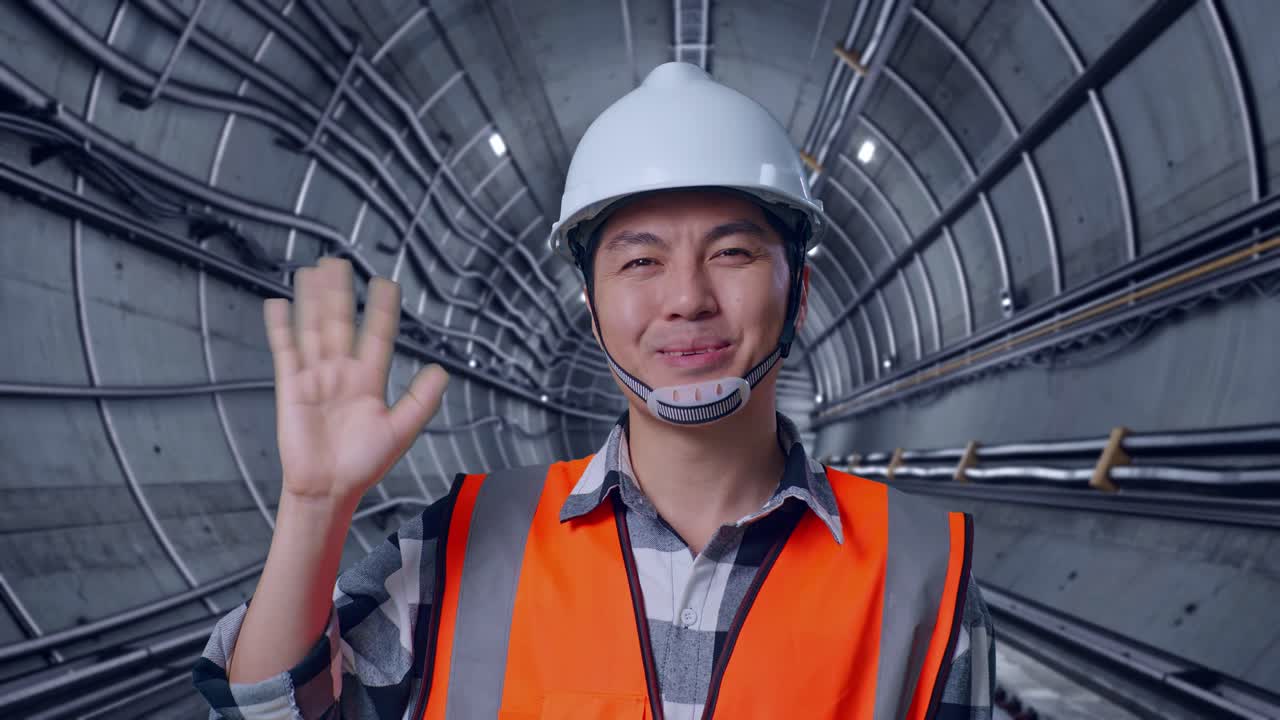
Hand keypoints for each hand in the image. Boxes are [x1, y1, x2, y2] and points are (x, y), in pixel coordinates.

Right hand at [263, 257, 448, 507]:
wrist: (329, 489)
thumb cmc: (363, 463)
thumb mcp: (400, 430)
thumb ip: (421, 400)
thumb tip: (443, 370)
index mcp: (369, 380)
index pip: (376, 335)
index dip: (381, 310)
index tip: (386, 284)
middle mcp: (342, 373)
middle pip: (341, 323)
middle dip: (340, 293)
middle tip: (340, 262)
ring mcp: (316, 378)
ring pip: (314, 329)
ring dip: (312, 300)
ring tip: (313, 271)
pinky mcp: (291, 388)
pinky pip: (285, 352)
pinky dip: (281, 328)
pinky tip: (279, 304)